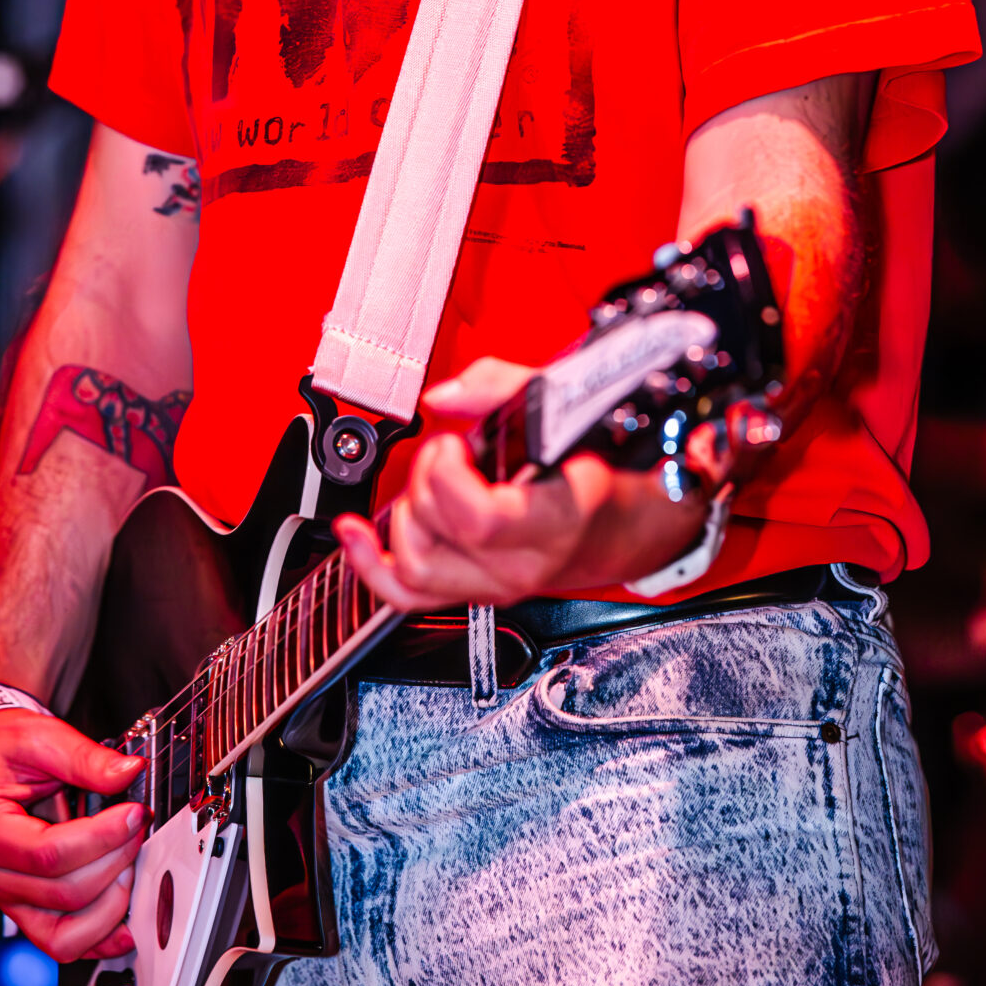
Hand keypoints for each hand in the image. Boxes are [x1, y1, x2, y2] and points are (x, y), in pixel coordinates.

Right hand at [0, 708, 146, 963]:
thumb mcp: (37, 736)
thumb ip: (84, 756)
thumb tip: (128, 772)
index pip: (47, 853)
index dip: (101, 838)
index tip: (134, 814)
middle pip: (63, 893)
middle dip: (115, 862)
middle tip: (138, 827)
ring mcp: (5, 895)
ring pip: (63, 932)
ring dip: (111, 905)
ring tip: (130, 864)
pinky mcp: (23, 906)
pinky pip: (59, 940)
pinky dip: (97, 938)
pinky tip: (123, 924)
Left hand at [335, 357, 720, 611]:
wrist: (632, 523)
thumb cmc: (604, 465)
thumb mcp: (565, 407)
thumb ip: (503, 388)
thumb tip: (447, 394)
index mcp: (558, 516)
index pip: (480, 520)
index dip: (448, 474)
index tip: (457, 441)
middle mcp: (527, 562)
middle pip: (437, 534)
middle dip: (427, 476)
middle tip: (454, 449)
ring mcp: (500, 584)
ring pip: (416, 566)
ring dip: (409, 513)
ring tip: (437, 482)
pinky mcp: (477, 593)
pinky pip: (408, 598)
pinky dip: (370, 566)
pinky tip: (354, 535)